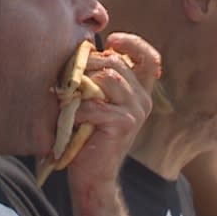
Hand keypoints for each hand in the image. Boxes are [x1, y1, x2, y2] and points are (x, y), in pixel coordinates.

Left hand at [67, 32, 160, 185]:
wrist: (93, 176)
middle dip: (88, 63)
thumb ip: (98, 81)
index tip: (111, 39)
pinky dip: (77, 110)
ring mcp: (136, 111)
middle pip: (117, 62)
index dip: (133, 43)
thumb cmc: (88, 137)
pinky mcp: (124, 123)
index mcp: (140, 92)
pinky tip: (68, 119)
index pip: (149, 59)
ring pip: (109, 78)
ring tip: (67, 95)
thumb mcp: (97, 103)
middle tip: (67, 74)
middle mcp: (143, 99)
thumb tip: (82, 51)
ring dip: (82, 84)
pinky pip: (96, 105)